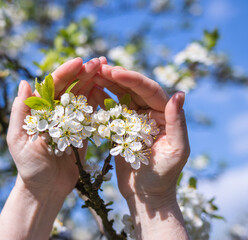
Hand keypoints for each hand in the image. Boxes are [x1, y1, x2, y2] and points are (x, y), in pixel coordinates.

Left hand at [7, 57, 103, 199]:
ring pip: (83, 97)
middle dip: (84, 73)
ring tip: (108, 70)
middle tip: (100, 61)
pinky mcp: (82, 132)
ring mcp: (70, 121)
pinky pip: (91, 114)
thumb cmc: (29, 166)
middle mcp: (55, 112)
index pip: (52, 86)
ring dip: (94, 82)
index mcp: (40, 110)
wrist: (46, 188)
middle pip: (71, 87)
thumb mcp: (18, 139)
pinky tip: (110, 90)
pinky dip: (100, 101)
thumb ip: (20, 112)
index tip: (79, 61)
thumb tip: (24, 82)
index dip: (65, 73)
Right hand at [93, 62, 189, 238]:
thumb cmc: (165, 175)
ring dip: (106, 85)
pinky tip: (88, 93)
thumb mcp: (176, 150)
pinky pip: (110, 111)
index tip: (114, 71)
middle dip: (115, 77)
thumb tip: (179, 94)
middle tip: (97, 67)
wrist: (146, 195)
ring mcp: (133, 120)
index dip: (132, 79)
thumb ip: (177, 122)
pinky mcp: (120, 129)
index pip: (149, 90)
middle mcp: (149, 113)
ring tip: (91, 75)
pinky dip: (99, 102)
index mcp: (164, 114)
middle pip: (132, 89)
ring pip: (119, 97)